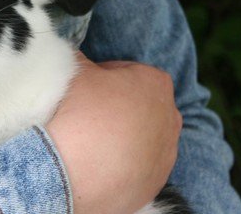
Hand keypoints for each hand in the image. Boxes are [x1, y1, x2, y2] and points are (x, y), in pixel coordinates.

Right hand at [47, 53, 181, 213]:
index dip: (106, 76)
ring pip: (142, 139)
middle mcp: (170, 117)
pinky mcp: (155, 183)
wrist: (70, 171)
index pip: (130, 72)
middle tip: (88, 113)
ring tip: (91, 142)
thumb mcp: (76, 71)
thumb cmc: (78, 113)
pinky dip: (122, 165)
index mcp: (155, 83)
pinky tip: (97, 164)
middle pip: (141, 105)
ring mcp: (165, 154)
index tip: (88, 85)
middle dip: (120, 107)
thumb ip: (81, 58)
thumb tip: (77, 56)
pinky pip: (138, 168)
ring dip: (123, 138)